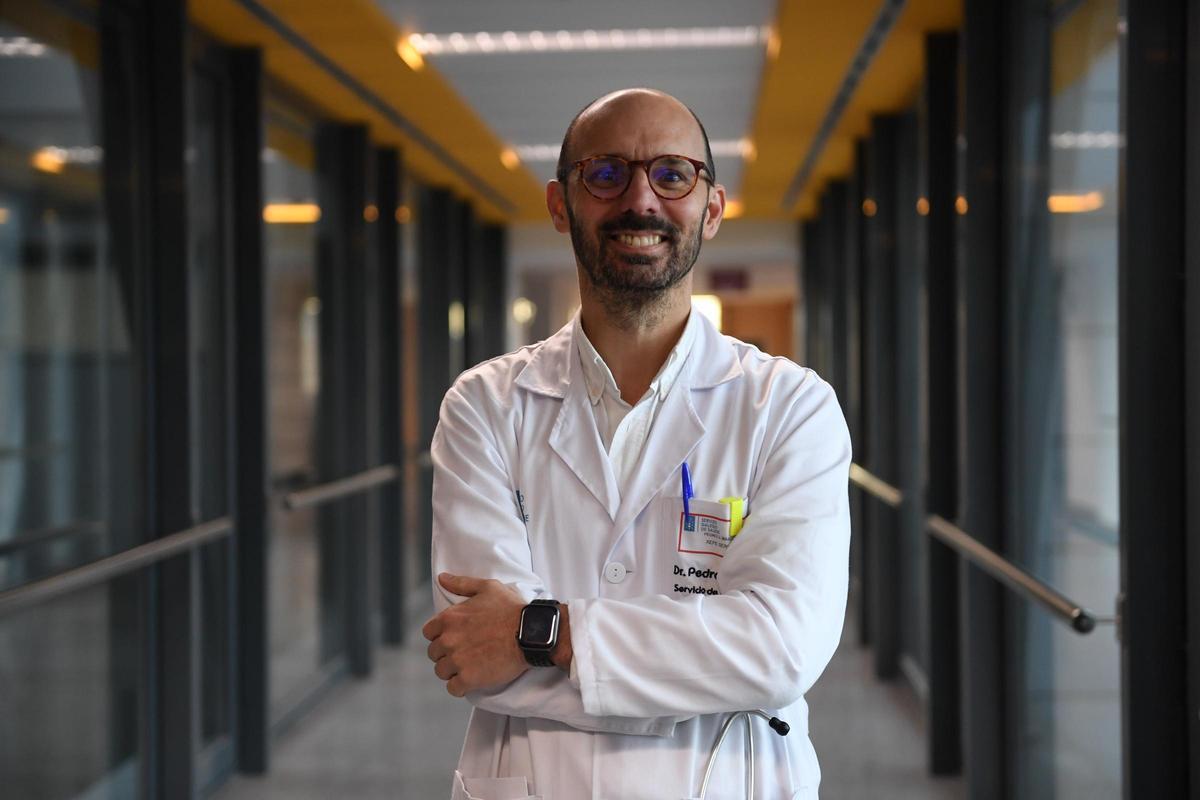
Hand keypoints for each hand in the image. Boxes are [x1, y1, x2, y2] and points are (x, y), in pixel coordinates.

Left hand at [422, 573, 527, 696]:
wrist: (530, 633)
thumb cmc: (511, 609)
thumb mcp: (487, 588)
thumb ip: (461, 584)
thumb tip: (441, 578)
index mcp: (449, 618)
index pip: (428, 633)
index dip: (440, 635)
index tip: (454, 637)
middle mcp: (448, 640)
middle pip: (434, 653)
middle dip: (447, 653)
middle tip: (465, 652)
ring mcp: (457, 660)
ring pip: (441, 672)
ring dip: (453, 671)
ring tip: (470, 666)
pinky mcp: (468, 679)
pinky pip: (453, 688)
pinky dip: (461, 686)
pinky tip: (473, 679)